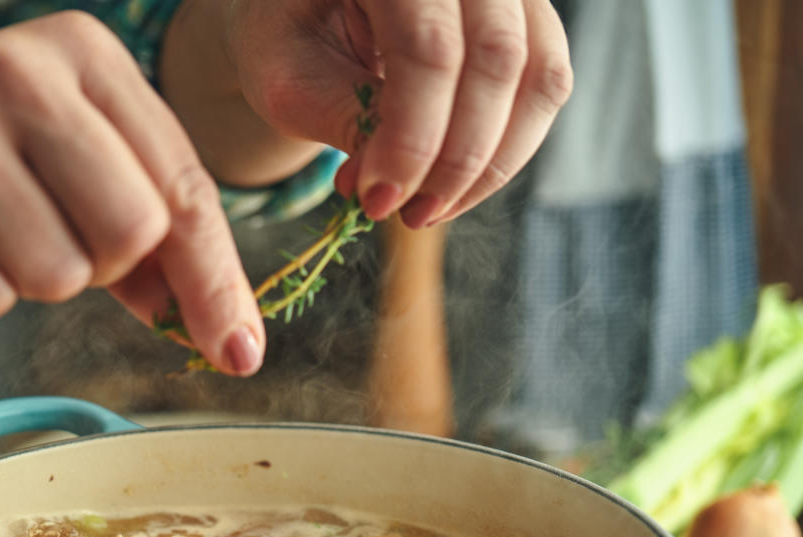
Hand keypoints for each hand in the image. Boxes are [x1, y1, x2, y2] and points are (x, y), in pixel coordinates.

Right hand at [0, 11, 264, 375]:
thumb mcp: (76, 169)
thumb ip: (159, 242)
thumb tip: (229, 337)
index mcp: (82, 50)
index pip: (183, 185)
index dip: (214, 279)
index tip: (237, 351)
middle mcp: (17, 69)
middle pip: (132, 232)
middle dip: (103, 266)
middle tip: (52, 236)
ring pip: (59, 275)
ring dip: (34, 280)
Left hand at [222, 0, 572, 225]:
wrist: (314, 12)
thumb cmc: (293, 38)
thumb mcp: (290, 79)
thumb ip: (343, 120)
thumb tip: (393, 188)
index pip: (427, 47)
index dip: (411, 138)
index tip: (377, 200)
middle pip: (495, 60)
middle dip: (454, 160)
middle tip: (405, 216)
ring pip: (538, 77)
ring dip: (489, 164)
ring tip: (426, 210)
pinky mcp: (531, 16)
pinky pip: (546, 88)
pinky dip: (506, 150)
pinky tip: (450, 186)